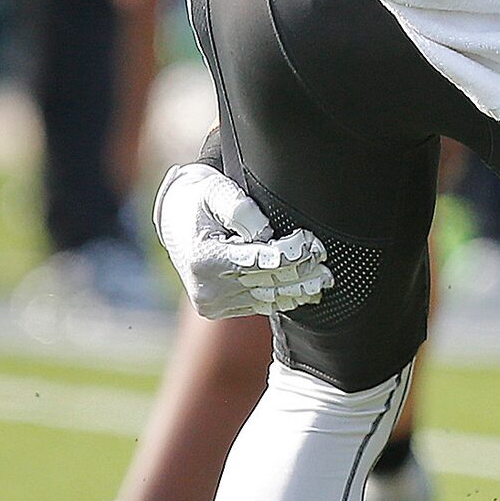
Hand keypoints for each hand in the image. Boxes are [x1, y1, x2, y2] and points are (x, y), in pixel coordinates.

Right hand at [152, 160, 332, 319]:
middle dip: (303, 268)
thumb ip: (242, 209)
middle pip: (270, 283)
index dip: (292, 252)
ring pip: (270, 299)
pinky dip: (286, 297)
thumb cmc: (200, 200)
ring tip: (324, 276)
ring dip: (301, 288)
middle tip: (323, 254)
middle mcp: (207, 289)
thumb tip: (267, 234)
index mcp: (205, 260)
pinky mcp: (220, 310)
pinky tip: (306, 288)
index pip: (262, 262)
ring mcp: (213, 304)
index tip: (308, 240)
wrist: (175, 220)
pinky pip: (262, 306)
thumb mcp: (217, 191)